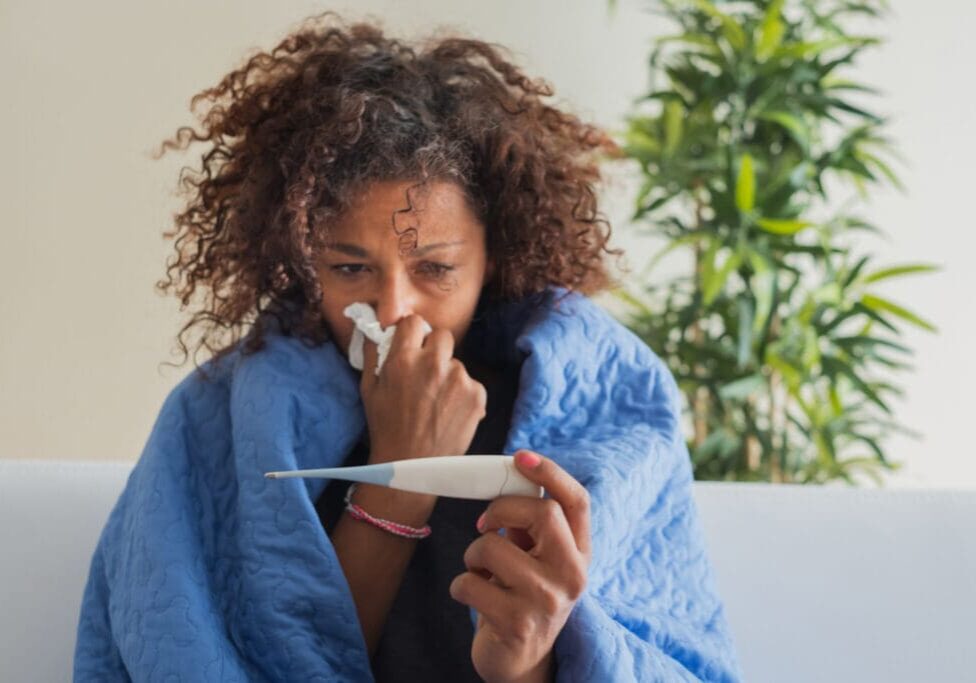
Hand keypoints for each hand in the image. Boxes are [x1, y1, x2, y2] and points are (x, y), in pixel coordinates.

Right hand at [359, 315, 486, 464]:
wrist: (412, 466)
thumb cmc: (386, 427)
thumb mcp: (369, 389)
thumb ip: (372, 353)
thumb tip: (372, 328)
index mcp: (403, 359)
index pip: (413, 322)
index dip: (413, 332)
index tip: (412, 344)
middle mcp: (433, 364)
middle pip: (442, 335)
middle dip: (435, 349)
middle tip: (427, 372)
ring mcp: (458, 379)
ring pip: (457, 363)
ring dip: (448, 375)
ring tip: (435, 402)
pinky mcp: (477, 395)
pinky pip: (471, 383)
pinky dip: (463, 395)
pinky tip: (449, 412)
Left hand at [449, 450, 591, 682]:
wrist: (520, 659)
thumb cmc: (521, 595)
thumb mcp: (534, 557)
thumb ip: (529, 522)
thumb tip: (509, 477)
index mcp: (580, 552)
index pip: (577, 501)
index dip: (551, 473)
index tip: (521, 456)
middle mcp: (572, 575)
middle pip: (543, 513)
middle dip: (500, 509)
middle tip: (483, 525)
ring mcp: (548, 601)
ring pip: (494, 547)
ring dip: (472, 554)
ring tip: (479, 570)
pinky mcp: (518, 624)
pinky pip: (470, 583)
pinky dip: (460, 585)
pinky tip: (472, 596)